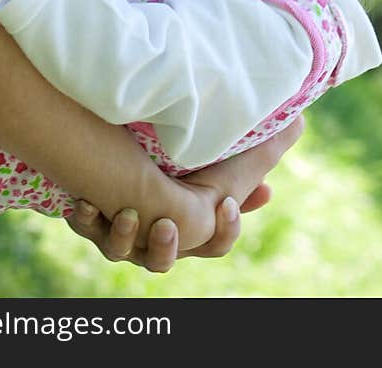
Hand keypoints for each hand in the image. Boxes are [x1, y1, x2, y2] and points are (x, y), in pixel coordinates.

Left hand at [65, 118, 303, 271]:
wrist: (120, 145)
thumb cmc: (182, 157)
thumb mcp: (220, 153)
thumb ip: (255, 148)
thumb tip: (297, 122)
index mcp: (192, 226)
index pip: (216, 242)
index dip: (224, 229)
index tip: (228, 204)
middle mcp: (156, 237)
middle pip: (163, 259)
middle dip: (165, 246)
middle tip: (166, 224)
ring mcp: (123, 232)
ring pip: (121, 250)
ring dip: (123, 235)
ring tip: (124, 212)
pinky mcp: (92, 217)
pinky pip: (86, 227)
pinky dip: (85, 217)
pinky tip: (84, 200)